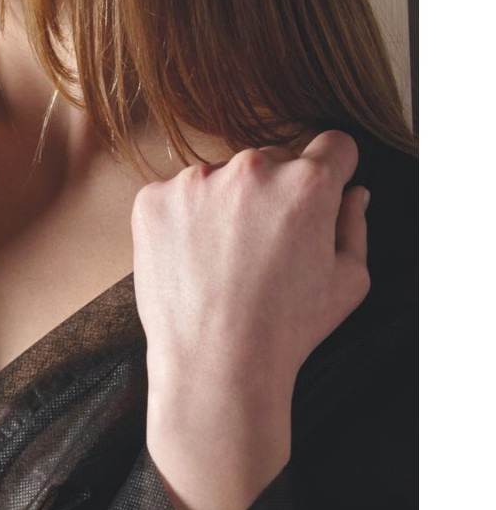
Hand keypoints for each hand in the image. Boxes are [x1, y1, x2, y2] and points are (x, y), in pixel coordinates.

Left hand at [131, 130, 370, 407]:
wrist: (215, 364)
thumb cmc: (287, 329)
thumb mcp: (349, 281)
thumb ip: (355, 225)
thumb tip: (353, 192)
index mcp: (307, 183)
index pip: (332, 145)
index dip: (333, 170)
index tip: (320, 195)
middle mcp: (251, 169)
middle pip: (273, 161)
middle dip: (275, 193)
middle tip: (266, 246)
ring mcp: (196, 181)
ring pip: (222, 178)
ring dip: (227, 204)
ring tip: (225, 260)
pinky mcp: (154, 199)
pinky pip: (177, 195)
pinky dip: (184, 219)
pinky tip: (193, 260)